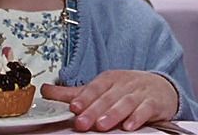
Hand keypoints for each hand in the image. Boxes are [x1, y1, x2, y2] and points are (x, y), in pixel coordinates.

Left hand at [41, 70, 177, 131]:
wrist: (159, 86)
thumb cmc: (125, 88)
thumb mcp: (100, 87)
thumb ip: (74, 93)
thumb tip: (45, 90)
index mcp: (107, 79)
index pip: (93, 88)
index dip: (83, 98)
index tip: (73, 107)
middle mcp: (121, 83)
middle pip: (106, 97)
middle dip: (93, 110)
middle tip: (81, 123)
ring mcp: (138, 92)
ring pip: (124, 103)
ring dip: (112, 114)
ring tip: (101, 126)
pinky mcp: (153, 103)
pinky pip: (145, 110)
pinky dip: (137, 118)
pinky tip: (129, 127)